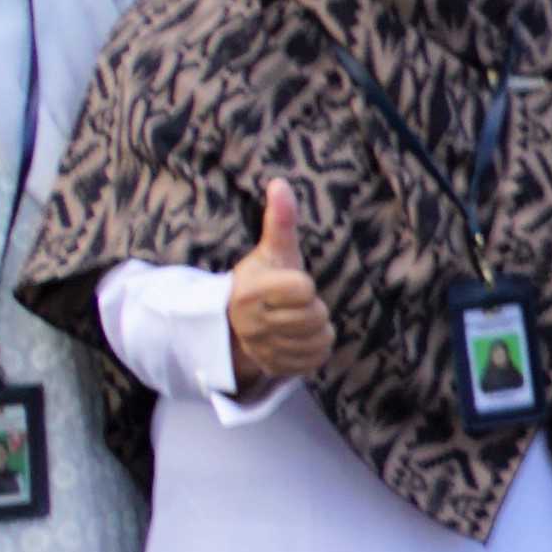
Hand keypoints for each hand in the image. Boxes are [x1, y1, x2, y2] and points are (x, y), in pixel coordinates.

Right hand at [226, 177, 331, 384]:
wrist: (234, 323)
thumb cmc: (262, 281)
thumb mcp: (272, 251)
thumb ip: (280, 221)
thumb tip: (280, 183)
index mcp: (252, 292)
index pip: (303, 289)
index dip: (304, 285)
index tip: (292, 284)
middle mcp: (253, 324)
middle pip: (315, 317)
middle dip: (313, 308)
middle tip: (296, 303)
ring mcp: (262, 349)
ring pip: (317, 341)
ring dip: (316, 330)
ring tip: (297, 320)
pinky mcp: (275, 368)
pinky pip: (314, 361)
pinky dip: (314, 351)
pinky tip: (299, 339)